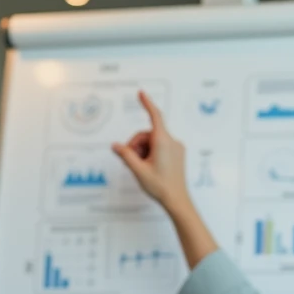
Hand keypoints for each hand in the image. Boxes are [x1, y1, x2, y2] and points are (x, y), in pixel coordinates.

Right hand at [111, 91, 189, 213]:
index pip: (155, 116)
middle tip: (131, 161)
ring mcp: (176, 148)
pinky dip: (151, 153)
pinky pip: (160, 147)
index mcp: (163, 142)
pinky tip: (149, 167)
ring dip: (143, 151)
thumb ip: (125, 155)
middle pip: (147, 134)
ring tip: (141, 167)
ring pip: (153, 141)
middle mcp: (172, 142)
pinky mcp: (177, 154)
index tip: (141, 93)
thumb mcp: (138, 170)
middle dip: (136, 145)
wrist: (177, 200)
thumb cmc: (160, 186)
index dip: (147, 103)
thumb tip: (115, 145)